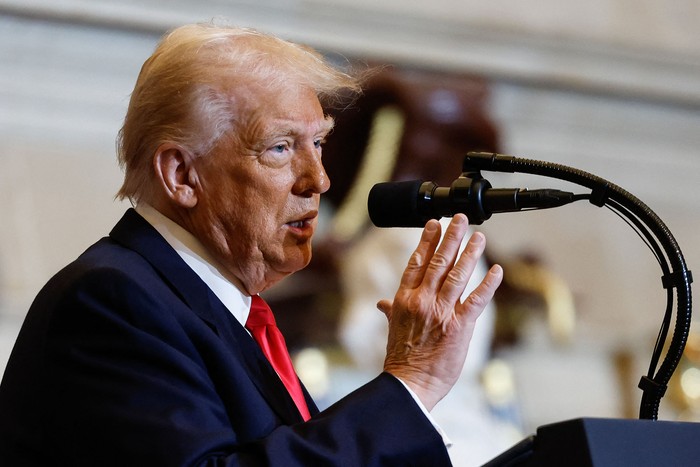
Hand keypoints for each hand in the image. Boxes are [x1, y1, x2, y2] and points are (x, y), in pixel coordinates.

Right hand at [380, 214, 502, 410]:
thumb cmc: (401, 359)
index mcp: (404, 299)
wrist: (410, 383)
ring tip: (479, 236)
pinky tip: (496, 269)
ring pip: (458, 274)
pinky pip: (477, 299)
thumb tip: (382, 303)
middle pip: (439, 261)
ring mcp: (441, 311)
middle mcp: (422, 300)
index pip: (416, 262)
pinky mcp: (460, 326)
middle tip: (460, 219)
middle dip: (451, 237)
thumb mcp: (392, 329)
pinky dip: (488, 283)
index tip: (435, 223)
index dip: (427, 240)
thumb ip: (391, 311)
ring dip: (470, 252)